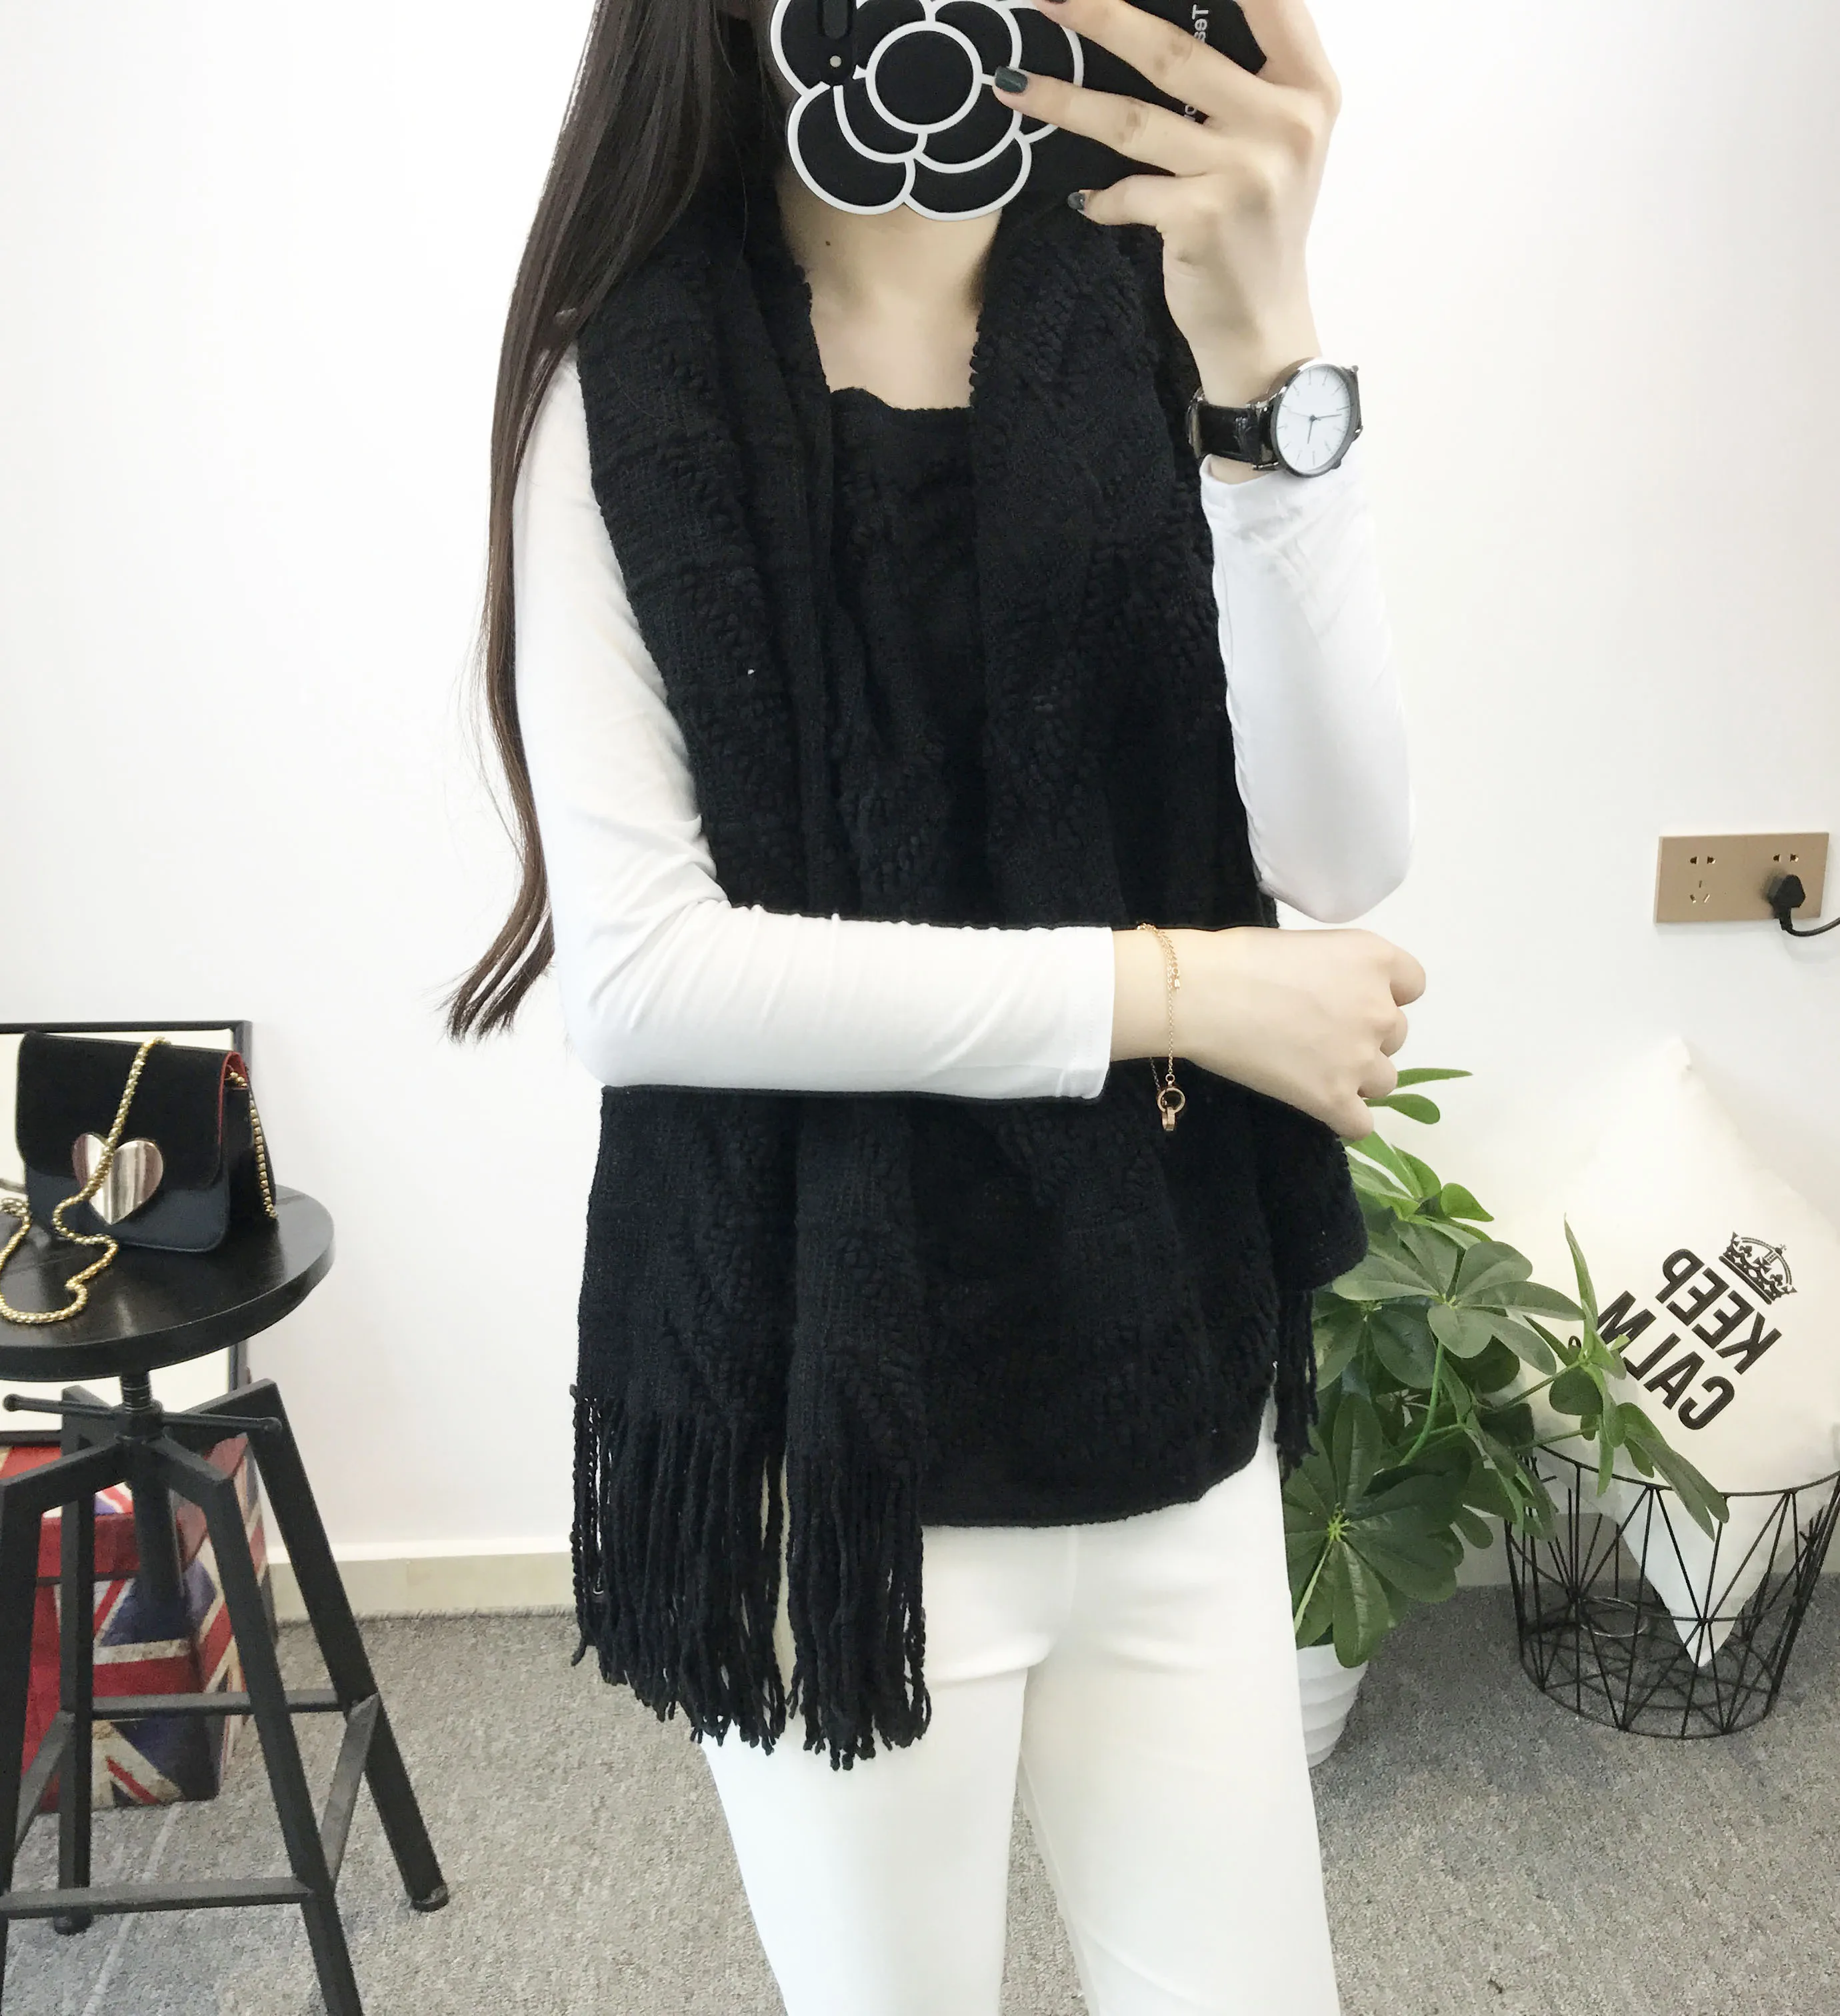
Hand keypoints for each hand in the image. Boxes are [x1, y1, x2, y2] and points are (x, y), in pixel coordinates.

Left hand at [992, 0, 1339, 406]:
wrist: (1263, 327)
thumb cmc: (1258, 227)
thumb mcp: (1277, 142)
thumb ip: (1246, 79)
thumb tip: (1153, 24)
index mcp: (1309, 88)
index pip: (1267, 0)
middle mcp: (1285, 122)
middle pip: (1175, 51)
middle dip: (1101, 16)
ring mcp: (1245, 171)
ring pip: (1133, 119)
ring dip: (1063, 100)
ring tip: (1011, 84)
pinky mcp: (1204, 219)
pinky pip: (1128, 192)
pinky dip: (1099, 197)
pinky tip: (1084, 200)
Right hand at [1114, 925, 1423, 1137]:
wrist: (1199, 995)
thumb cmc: (1239, 958)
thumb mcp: (1307, 945)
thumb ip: (1338, 970)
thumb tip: (1332, 995)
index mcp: (1374, 959)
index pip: (1413, 984)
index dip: (1383, 993)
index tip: (1349, 997)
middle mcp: (1380, 1009)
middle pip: (1397, 1034)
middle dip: (1364, 1035)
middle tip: (1317, 1033)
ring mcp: (1359, 1058)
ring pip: (1384, 1081)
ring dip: (1357, 1078)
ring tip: (1312, 1069)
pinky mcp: (1333, 1099)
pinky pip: (1361, 1125)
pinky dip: (1343, 1119)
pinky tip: (1319, 1106)